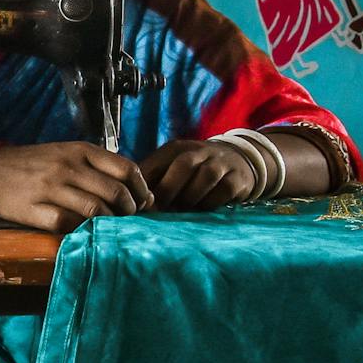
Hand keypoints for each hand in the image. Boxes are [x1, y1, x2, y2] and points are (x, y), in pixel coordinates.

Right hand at [0, 142, 150, 232]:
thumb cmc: (37, 164)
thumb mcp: (68, 153)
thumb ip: (99, 169)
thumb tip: (140, 194)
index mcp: (80, 151)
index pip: (127, 170)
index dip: (141, 190)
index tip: (143, 203)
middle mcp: (68, 166)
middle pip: (116, 193)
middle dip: (129, 212)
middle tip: (127, 220)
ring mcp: (50, 188)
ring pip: (96, 210)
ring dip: (108, 224)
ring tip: (108, 229)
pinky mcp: (33, 209)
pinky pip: (67, 224)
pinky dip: (81, 231)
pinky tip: (83, 233)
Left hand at [139, 138, 260, 211]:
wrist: (238, 160)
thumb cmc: (194, 171)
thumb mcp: (171, 168)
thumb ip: (150, 181)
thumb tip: (124, 200)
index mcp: (175, 149)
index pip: (157, 162)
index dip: (145, 185)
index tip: (139, 205)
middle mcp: (198, 151)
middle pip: (182, 166)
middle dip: (168, 191)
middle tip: (160, 212)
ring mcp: (220, 163)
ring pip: (205, 176)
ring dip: (190, 198)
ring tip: (180, 212)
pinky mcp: (237, 178)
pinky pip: (224, 190)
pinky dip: (210, 202)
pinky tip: (201, 210)